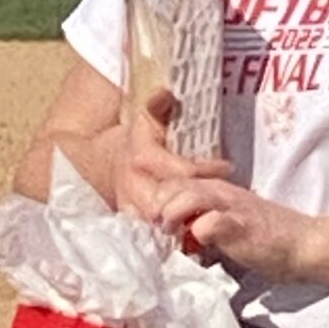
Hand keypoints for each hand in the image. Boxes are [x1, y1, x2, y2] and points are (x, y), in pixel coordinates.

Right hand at [112, 88, 232, 221]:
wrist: (101, 159)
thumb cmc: (133, 139)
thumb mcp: (144, 118)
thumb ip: (156, 106)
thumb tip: (164, 93)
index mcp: (142, 156)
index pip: (181, 171)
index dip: (206, 171)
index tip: (227, 166)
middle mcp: (134, 184)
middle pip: (170, 205)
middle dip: (196, 204)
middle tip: (221, 199)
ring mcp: (130, 205)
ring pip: (160, 223)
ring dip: (185, 222)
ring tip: (210, 215)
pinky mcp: (131, 220)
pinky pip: (152, 234)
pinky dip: (172, 234)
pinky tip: (192, 232)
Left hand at [157, 179, 315, 280]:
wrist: (305, 243)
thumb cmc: (265, 237)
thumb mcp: (226, 222)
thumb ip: (201, 223)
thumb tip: (174, 236)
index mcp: (214, 188)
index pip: (172, 182)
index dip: (155, 199)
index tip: (152, 223)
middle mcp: (220, 191)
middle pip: (173, 184)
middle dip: (157, 206)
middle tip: (157, 230)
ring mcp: (232, 207)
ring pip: (189, 195)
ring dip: (172, 213)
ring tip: (170, 232)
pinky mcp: (242, 227)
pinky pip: (212, 222)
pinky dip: (200, 230)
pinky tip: (198, 243)